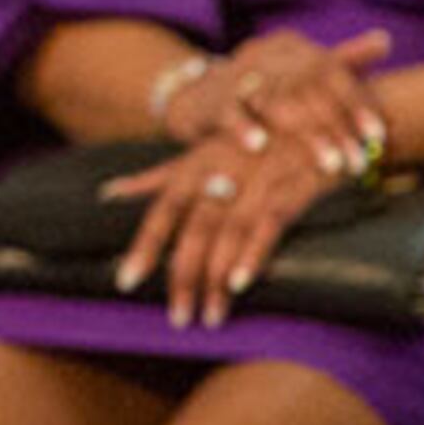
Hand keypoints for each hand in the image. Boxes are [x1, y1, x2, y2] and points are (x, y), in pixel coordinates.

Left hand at [106, 129, 338, 327]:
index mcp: (196, 167)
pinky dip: (253, 253)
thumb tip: (108, 192)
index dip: (144, 246)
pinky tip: (241, 283)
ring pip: (227, 235)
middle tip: (178, 318)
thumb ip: (157, 177)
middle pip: (193, 231)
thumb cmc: (253, 135)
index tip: (125, 282)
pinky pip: (268, 224)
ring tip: (210, 317)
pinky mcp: (292, 186)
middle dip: (183, 276)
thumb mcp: (201, 152)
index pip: (162, 211)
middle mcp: (220, 173)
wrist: (315, 106)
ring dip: (217, 279)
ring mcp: (255, 180)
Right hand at [213, 28, 391, 173]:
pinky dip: (243, 128)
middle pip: (308, 92)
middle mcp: (264, 55)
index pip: (331, 72)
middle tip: (359, 163)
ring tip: (329, 166)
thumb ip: (343, 58)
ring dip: (305, 138)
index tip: (379, 135)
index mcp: (291, 46)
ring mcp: (235, 76)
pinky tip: (260, 147)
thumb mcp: (301, 68)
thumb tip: (386, 40)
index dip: (357, 104)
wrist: (200, 93)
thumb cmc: (264, 86)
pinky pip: (229, 112)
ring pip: (276, 106)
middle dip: (337, 131)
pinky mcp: (211, 99)